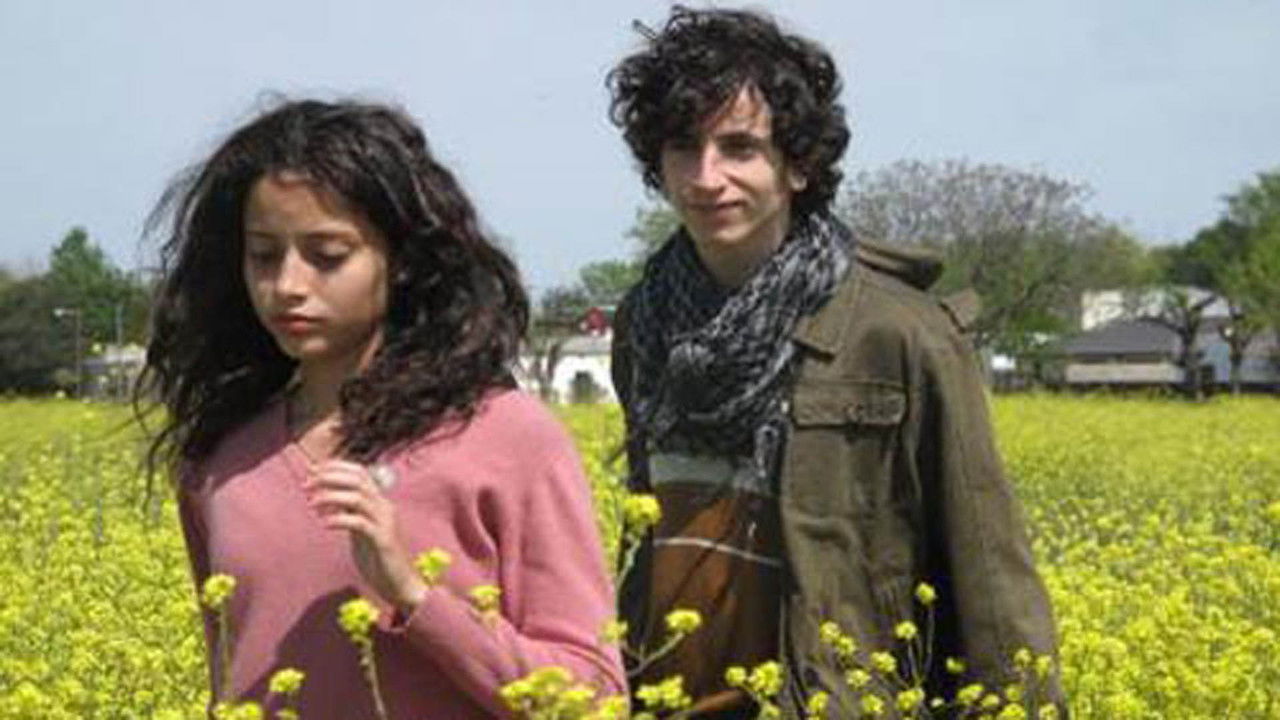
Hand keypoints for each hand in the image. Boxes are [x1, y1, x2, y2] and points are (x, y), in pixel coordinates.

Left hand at [304, 460, 426, 614]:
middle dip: (329, 477)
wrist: (401, 585)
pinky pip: (359, 523)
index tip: (312, 470)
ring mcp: (385, 523)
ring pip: (358, 498)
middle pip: (358, 480)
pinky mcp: (382, 540)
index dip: (336, 467)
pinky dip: (339, 519)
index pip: (360, 472)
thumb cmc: (379, 560)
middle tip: (306, 485)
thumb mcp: (361, 532)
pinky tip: (324, 524)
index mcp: (380, 503)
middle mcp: (385, 507)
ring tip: (312, 504)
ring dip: (331, 496)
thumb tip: (329, 499)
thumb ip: (351, 514)